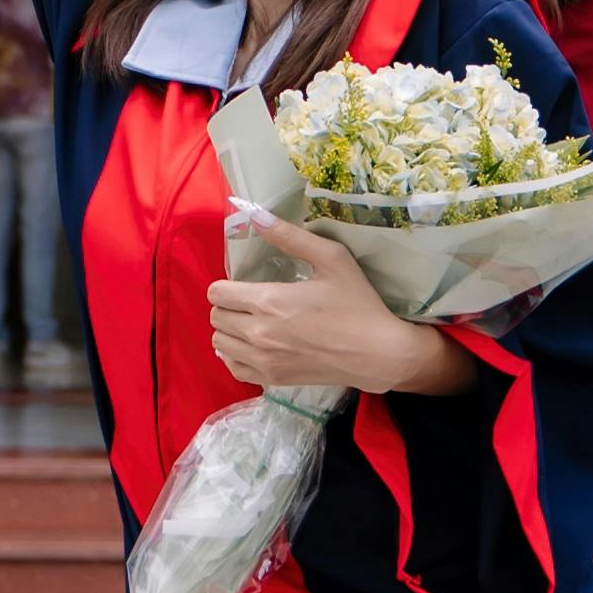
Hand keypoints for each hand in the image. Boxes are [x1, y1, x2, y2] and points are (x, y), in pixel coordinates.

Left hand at [206, 220, 448, 400]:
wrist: (377, 353)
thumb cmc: (357, 302)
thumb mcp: (331, 258)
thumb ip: (290, 236)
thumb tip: (255, 214)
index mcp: (268, 301)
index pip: (217, 293)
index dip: (226, 285)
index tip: (245, 284)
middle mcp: (259, 333)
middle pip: (216, 317)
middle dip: (228, 305)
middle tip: (251, 301)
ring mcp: (264, 360)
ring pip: (220, 342)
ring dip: (230, 329)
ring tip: (252, 322)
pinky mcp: (272, 379)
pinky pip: (233, 367)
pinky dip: (236, 355)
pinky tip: (254, 345)